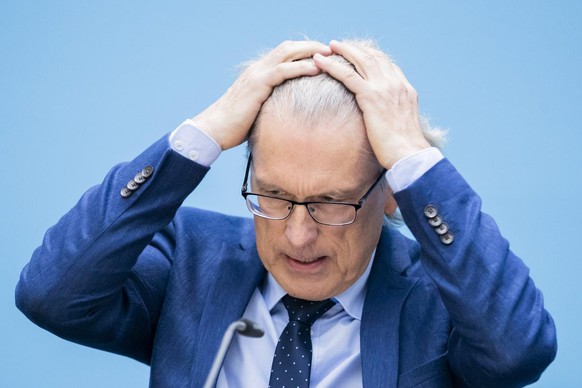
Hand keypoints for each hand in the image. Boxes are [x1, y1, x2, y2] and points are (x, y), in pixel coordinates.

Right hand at [192, 41, 331, 150]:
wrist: (213, 129)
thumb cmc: (234, 126)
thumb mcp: (256, 112)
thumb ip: (271, 106)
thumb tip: (287, 115)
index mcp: (258, 73)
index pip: (284, 53)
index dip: (304, 51)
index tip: (323, 55)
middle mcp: (257, 69)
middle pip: (288, 47)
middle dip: (311, 46)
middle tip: (332, 50)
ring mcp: (257, 75)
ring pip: (287, 54)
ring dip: (310, 52)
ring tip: (329, 55)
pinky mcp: (257, 85)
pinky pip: (282, 70)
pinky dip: (301, 67)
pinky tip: (316, 69)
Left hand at [313, 40, 430, 168]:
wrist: (409, 153)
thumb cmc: (404, 147)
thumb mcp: (402, 123)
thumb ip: (393, 112)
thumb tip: (383, 116)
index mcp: (405, 89)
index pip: (386, 64)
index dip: (369, 56)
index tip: (356, 53)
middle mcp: (395, 84)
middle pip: (373, 57)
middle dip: (354, 48)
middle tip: (338, 45)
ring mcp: (384, 88)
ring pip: (360, 60)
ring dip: (343, 50)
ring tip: (328, 47)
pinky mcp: (371, 97)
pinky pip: (348, 75)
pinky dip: (332, 66)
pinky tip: (320, 61)